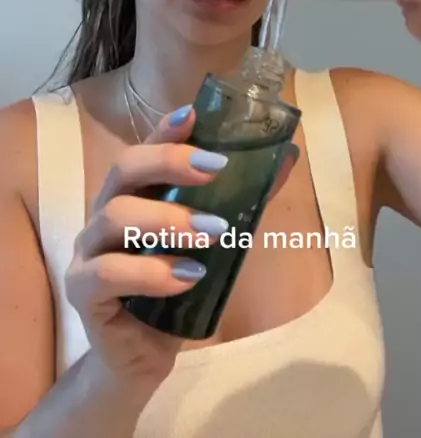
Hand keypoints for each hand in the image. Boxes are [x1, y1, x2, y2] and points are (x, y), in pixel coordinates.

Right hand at [65, 106, 229, 390]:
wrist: (139, 357)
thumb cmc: (175, 291)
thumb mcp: (214, 244)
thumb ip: (241, 203)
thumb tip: (287, 159)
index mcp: (135, 196)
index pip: (146, 149)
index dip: (167, 130)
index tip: (195, 114)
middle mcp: (106, 213)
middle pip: (124, 169)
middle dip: (169, 162)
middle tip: (214, 169)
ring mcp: (89, 250)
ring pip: (115, 217)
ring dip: (168, 220)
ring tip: (214, 232)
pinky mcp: (82, 291)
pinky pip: (107, 272)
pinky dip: (150, 272)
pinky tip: (186, 278)